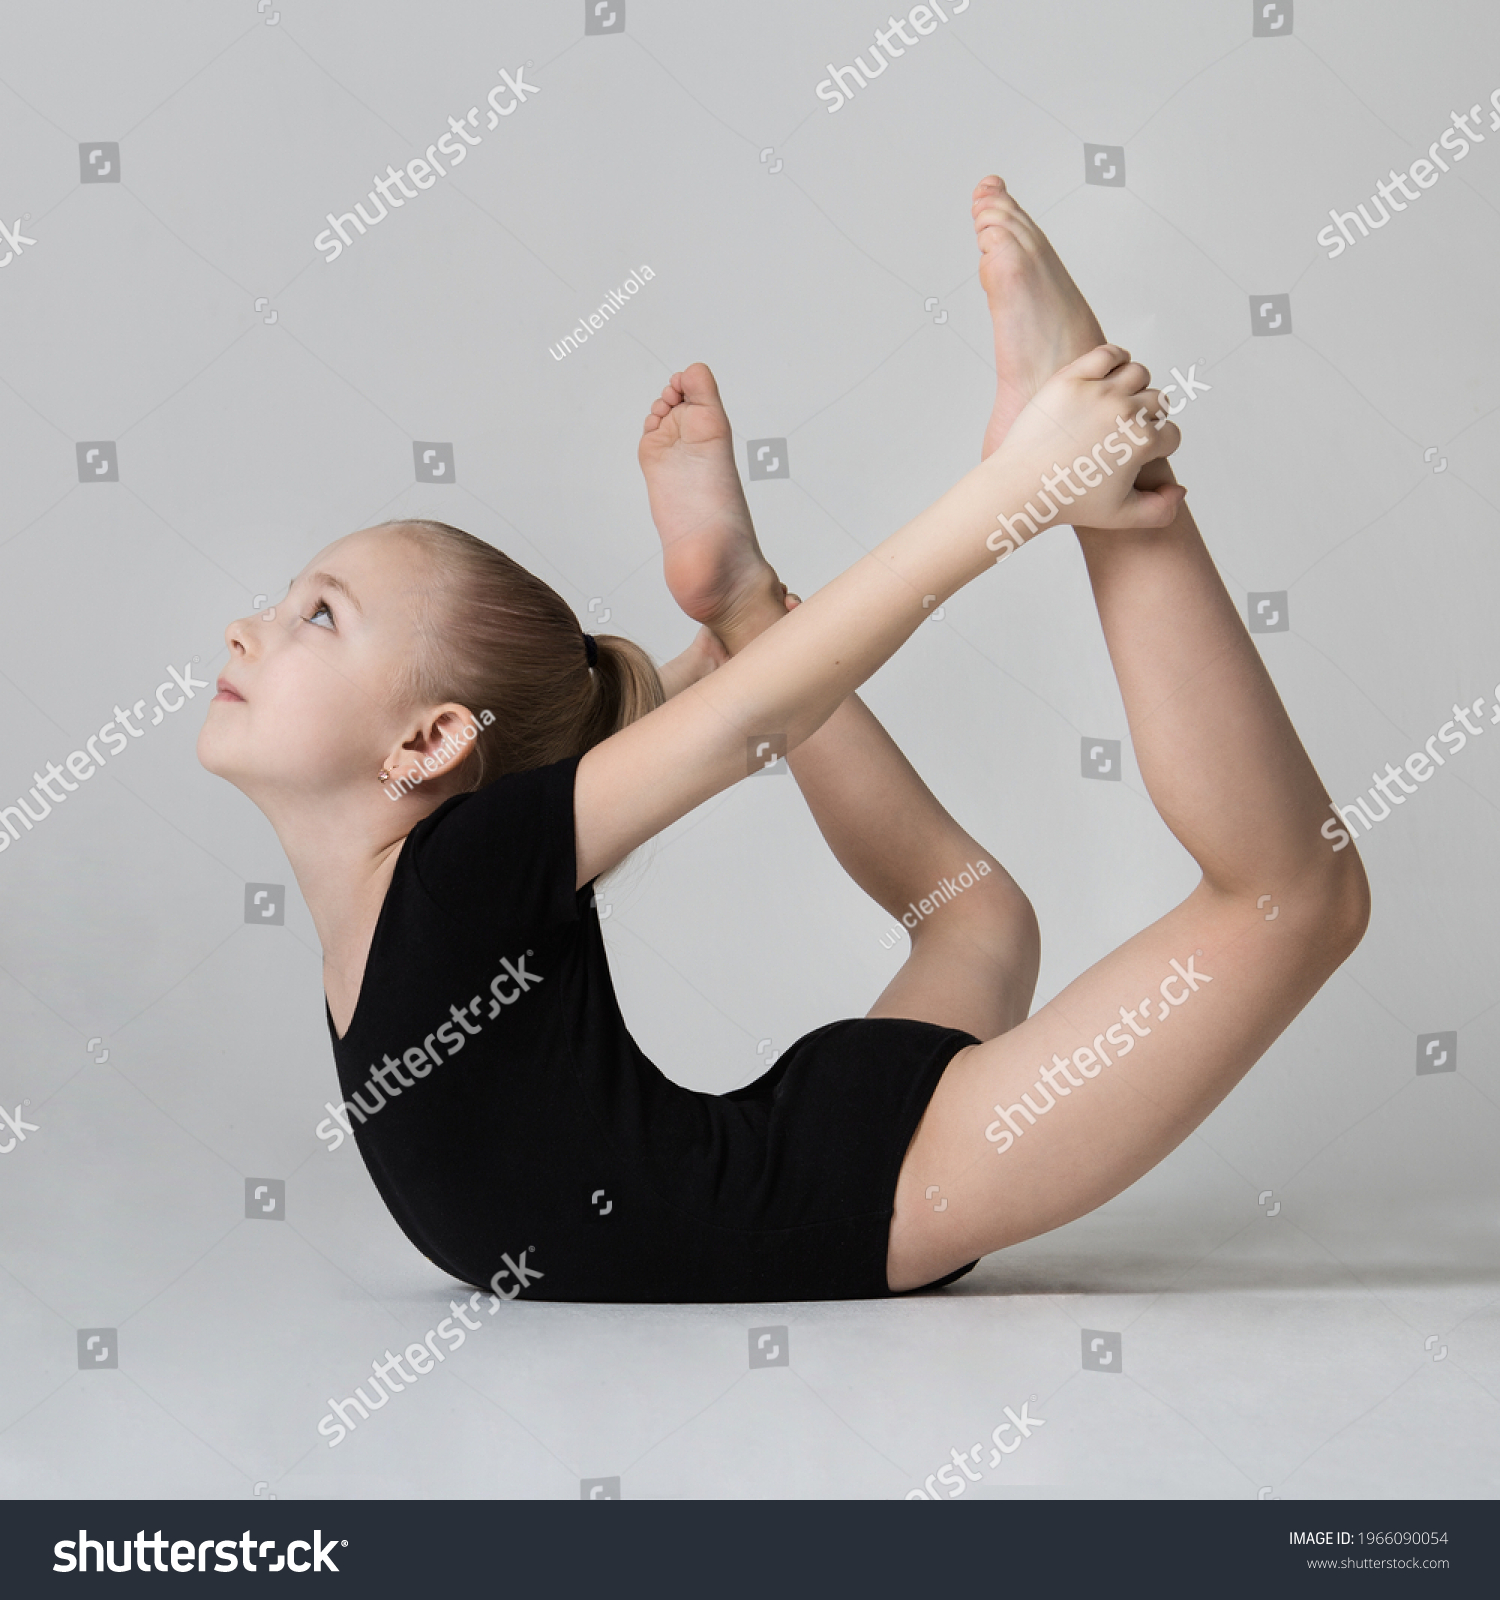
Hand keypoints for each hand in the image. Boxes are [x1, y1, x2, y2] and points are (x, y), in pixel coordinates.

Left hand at [987, 344, 1185, 547]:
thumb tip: (1181, 490)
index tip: (1141, 453)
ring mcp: (1097, 391)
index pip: (1172, 435)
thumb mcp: (1121, 517)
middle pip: (1159, 401)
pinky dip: (1116, 359)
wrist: (1021, 487)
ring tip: (1119, 403)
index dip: (1160, 448)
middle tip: (1128, 431)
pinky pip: (1108, 354)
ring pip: (1138, 373)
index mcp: (1141, 443)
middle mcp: (1124, 412)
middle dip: (1149, 417)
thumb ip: (1161, 510)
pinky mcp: (1071, 378)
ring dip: (1135, 387)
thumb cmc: (1068, 503)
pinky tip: (1109, 376)